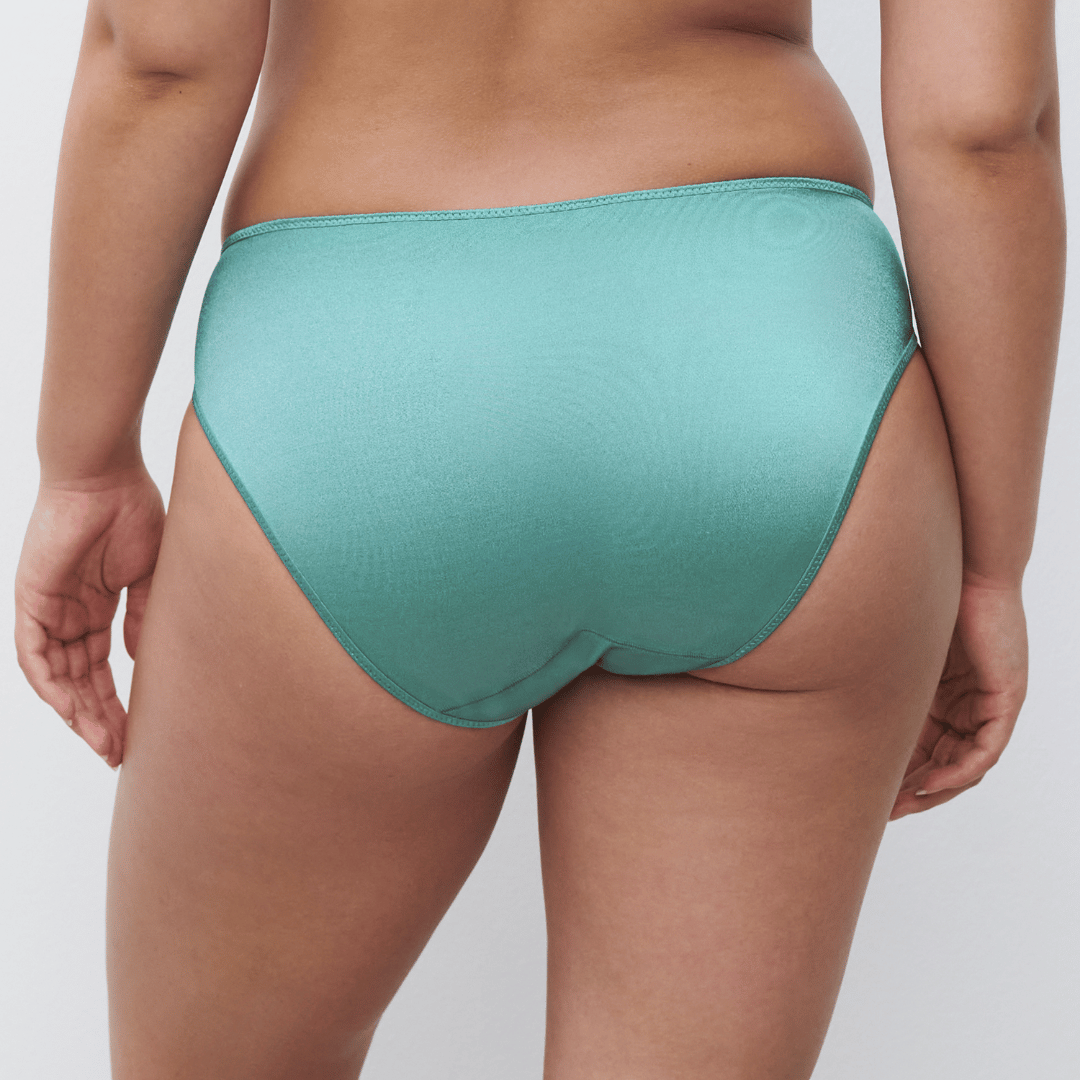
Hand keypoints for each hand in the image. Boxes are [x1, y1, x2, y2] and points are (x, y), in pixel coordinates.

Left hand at [14, 464, 164, 768]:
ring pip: (57, 675)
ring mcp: (47, 608)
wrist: (104, 475)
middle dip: (99, 718)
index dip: (118, 702)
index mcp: (96, 606)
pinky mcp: (30, 599)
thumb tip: (140, 658)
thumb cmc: (132, 511)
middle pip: (81, 680)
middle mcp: (68, 613)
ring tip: (104, 742)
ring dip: (78, 711)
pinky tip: (71, 710)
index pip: (102, 667)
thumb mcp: (148, 575)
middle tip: (120, 752)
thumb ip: (142, 616)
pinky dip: (51, 684)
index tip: (136, 734)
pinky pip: (34, 654)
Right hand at [889, 577, 1027, 819]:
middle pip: (943, 760)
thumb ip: (870, 676)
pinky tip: (932, 784)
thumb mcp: (888, 650)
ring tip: (904, 805)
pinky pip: (985, 749)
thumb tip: (818, 682)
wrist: (961, 564)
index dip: (898, 772)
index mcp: (940, 690)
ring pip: (964, 762)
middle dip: (914, 790)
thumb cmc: (921, 592)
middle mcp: (967, 699)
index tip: (870, 792)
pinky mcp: (1004, 696)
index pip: (923, 744)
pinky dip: (959, 771)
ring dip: (935, 788)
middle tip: (884, 812)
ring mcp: (988, 700)